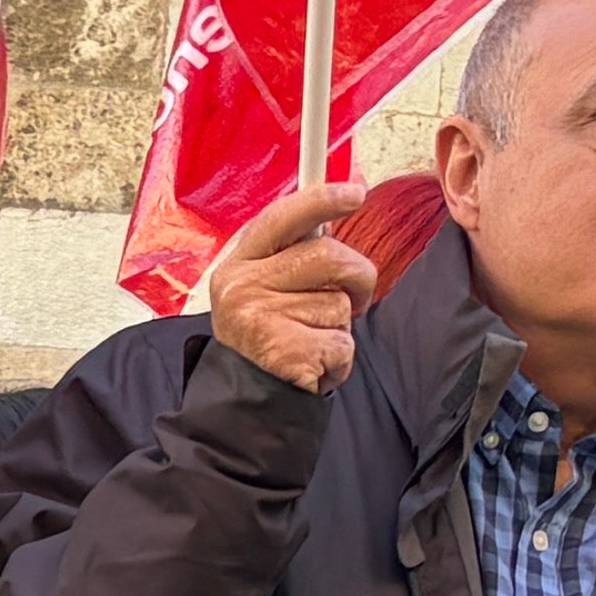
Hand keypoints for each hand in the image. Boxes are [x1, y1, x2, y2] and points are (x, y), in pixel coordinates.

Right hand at [204, 179, 376, 397]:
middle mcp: (242, 286)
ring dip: (340, 325)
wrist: (245, 403)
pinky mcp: (286, 352)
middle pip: (328, 255)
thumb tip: (344, 198)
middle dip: (356, 277)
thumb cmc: (267, 340)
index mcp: (239, 264)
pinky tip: (313, 365)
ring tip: (312, 340)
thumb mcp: (266, 289)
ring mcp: (261, 319)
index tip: (355, 192)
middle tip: (353, 298)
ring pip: (339, 303)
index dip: (322, 200)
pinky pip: (341, 343)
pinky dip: (339, 359)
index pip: (283, 217)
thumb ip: (295, 252)